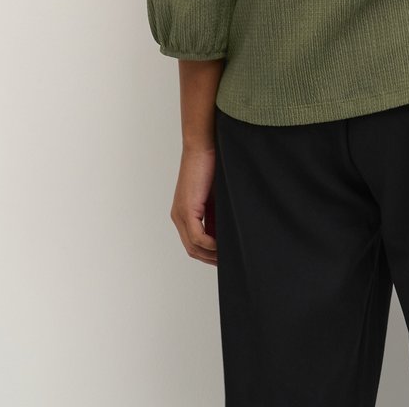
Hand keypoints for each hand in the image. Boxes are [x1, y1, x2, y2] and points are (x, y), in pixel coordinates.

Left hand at [170, 145, 217, 265]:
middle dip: (211, 259)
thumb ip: (217, 211)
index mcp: (183, 212)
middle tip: (229, 262)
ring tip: (229, 257)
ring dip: (211, 255)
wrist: (203, 145)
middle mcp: (178, 216)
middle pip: (192, 249)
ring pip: (194, 247)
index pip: (193, 243)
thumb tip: (229, 230)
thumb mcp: (216, 194)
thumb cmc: (211, 164)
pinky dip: (211, 245)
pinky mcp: (187, 210)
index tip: (225, 257)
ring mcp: (180, 214)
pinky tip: (222, 246)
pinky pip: (198, 237)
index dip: (208, 254)